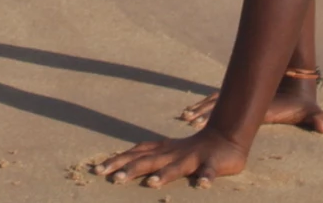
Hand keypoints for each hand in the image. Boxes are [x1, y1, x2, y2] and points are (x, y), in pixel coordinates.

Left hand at [95, 130, 246, 187]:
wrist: (225, 137)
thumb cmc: (192, 149)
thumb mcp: (167, 151)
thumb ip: (149, 157)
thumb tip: (122, 165)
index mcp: (162, 151)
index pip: (135, 154)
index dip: (117, 161)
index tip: (97, 170)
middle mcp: (173, 153)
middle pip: (149, 161)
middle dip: (131, 169)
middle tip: (113, 179)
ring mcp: (193, 158)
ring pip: (176, 167)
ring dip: (164, 175)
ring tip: (151, 184)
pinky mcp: (212, 163)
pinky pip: (209, 171)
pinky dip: (207, 178)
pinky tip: (203, 185)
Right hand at [178, 78, 322, 134]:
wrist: (297, 83)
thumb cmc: (301, 101)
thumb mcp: (309, 110)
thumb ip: (318, 117)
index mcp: (256, 104)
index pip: (232, 106)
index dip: (217, 111)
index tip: (203, 117)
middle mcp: (246, 97)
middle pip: (219, 103)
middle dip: (203, 110)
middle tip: (187, 118)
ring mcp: (242, 97)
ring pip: (216, 102)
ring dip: (202, 109)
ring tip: (186, 117)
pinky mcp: (241, 99)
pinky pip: (219, 102)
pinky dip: (206, 107)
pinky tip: (194, 114)